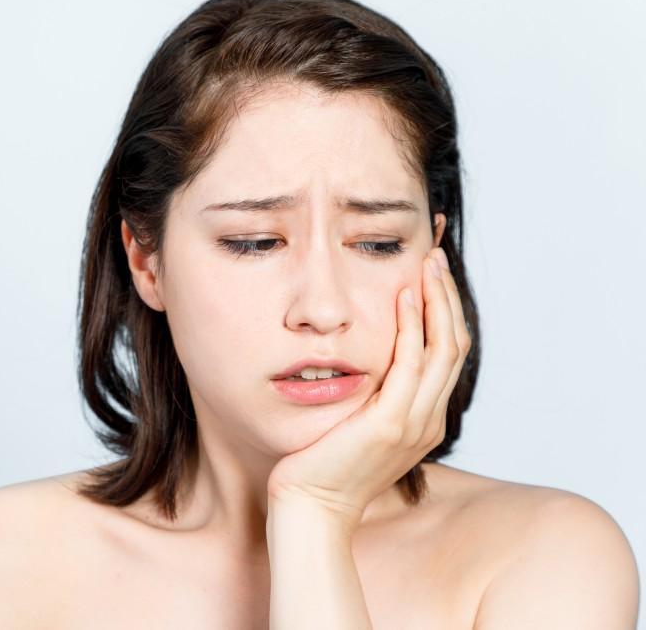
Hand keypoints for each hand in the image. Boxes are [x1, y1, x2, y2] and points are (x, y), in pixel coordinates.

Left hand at [266, 247, 471, 531]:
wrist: (309, 506)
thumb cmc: (323, 464)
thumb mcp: (356, 423)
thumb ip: (371, 394)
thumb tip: (363, 358)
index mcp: (423, 418)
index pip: (447, 354)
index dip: (445, 311)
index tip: (431, 274)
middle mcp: (428, 419)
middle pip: (454, 344)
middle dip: (447, 296)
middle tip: (435, 257)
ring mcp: (414, 422)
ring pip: (442, 348)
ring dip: (436, 301)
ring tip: (426, 264)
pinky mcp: (390, 424)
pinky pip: (411, 364)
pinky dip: (412, 326)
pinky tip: (404, 297)